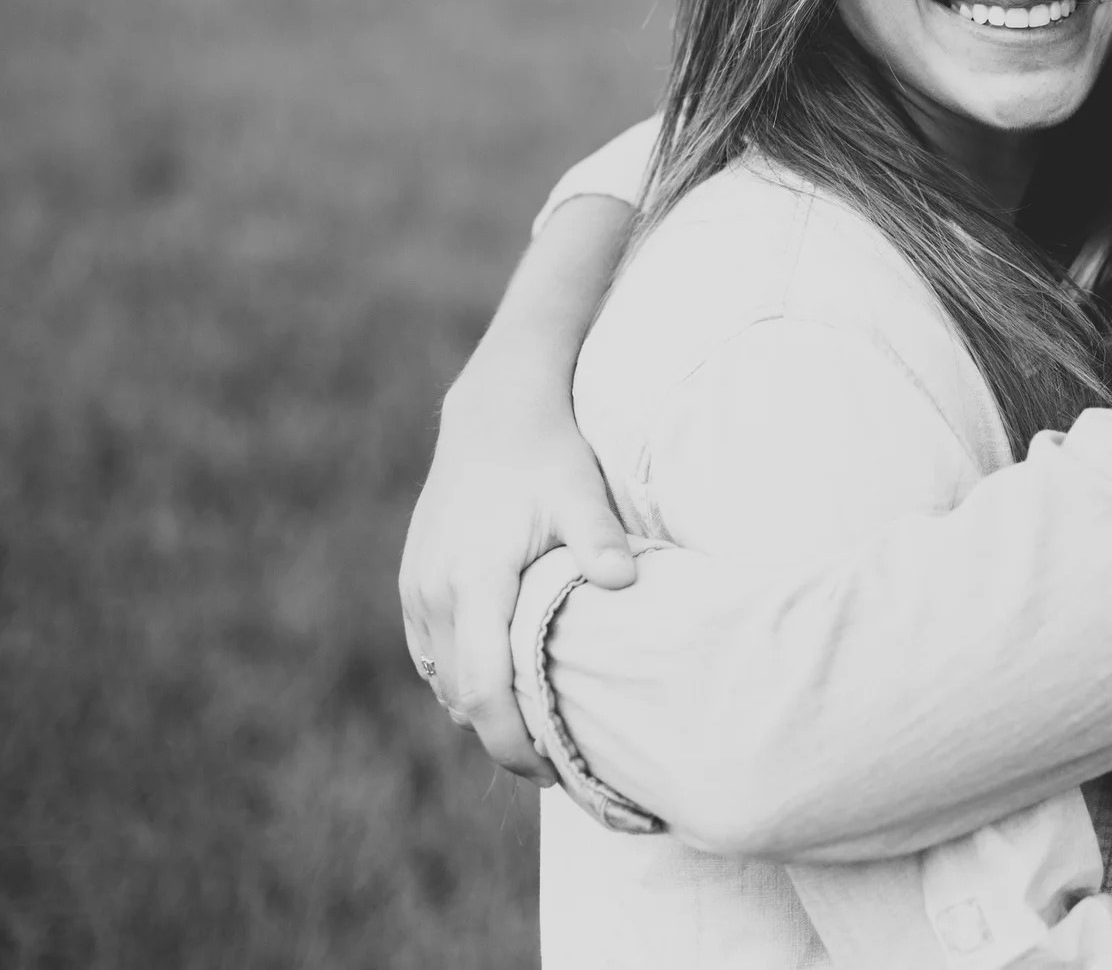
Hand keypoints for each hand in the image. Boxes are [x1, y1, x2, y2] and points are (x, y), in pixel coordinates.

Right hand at [399, 341, 635, 784]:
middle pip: (460, 695)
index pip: (482, 685)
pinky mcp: (414, 584)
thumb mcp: (580, 491)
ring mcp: (416, 589)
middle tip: (554, 766)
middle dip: (499, 737)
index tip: (546, 770)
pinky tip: (502, 687)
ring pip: (441, 680)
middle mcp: (433, 591)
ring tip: (534, 732)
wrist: (492, 414)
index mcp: (473, 578)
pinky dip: (460, 680)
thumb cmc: (546, 455)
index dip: (509, 738)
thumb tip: (625, 583)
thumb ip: (600, 540)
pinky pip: (430, 655)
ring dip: (479, 710)